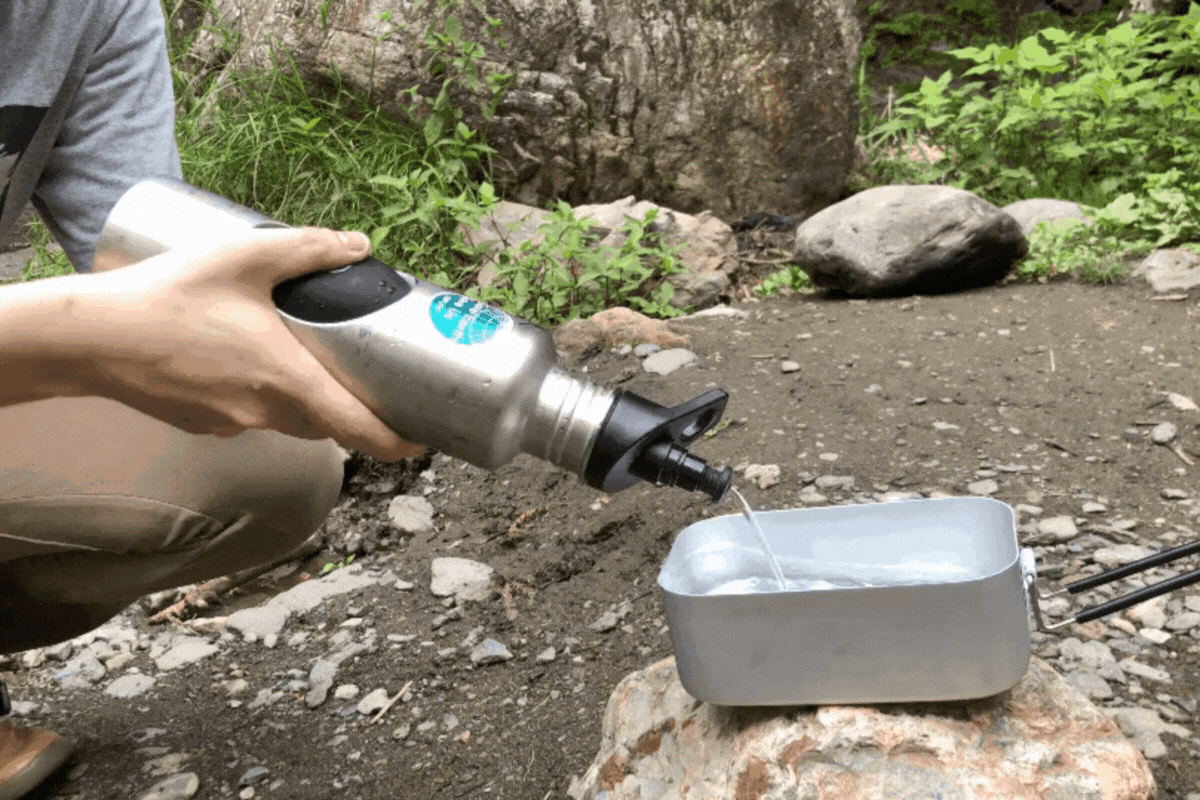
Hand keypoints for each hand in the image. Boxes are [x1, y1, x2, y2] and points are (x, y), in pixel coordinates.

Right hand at [13, 227, 423, 460]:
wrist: (90, 337)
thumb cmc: (168, 297)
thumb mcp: (246, 258)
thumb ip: (308, 249)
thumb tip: (358, 245)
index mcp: (287, 381)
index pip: (359, 429)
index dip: (397, 440)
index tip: (421, 440)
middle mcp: (265, 413)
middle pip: (327, 423)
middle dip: (350, 406)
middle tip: (365, 375)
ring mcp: (232, 424)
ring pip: (288, 419)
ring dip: (304, 396)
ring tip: (303, 354)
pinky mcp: (204, 424)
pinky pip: (249, 415)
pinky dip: (261, 394)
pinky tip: (243, 357)